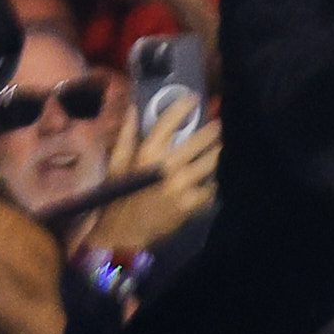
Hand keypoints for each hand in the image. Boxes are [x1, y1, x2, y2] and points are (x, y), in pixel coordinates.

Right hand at [82, 110, 215, 255]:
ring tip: (216, 151)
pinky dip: (211, 183)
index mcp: (147, 153)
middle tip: (217, 127)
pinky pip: (212, 186)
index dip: (185, 106)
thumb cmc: (119, 197)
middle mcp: (168, 165)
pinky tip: (206, 181)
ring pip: (213, 160)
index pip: (170, 121)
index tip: (196, 99)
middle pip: (203, 138)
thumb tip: (133, 108)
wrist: (122, 235)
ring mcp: (182, 183)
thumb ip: (127, 136)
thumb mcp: (116, 166)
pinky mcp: (192, 202)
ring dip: (216, 154)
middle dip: (213, 131)